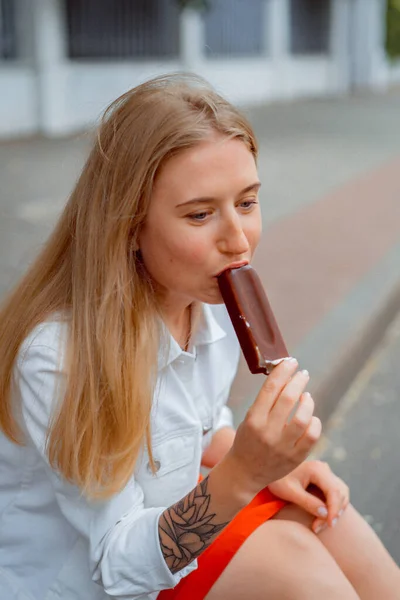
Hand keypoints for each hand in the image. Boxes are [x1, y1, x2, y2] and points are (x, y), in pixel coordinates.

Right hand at [225, 358, 320, 497]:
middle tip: (302, 374)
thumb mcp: (249, 418)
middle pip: (288, 399)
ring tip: (306, 396)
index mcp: (253, 419)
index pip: (270, 388)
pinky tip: (311, 417)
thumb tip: (285, 376)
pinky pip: (312, 436)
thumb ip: (266, 400)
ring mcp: (283, 447)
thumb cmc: (247, 439)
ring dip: (308, 401)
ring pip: (303, 418)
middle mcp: (267, 432)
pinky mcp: (295, 458)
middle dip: (298, 381)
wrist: (244, 472)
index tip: (291, 362)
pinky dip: (314, 422)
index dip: (283, 371)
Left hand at [268, 460, 349, 532]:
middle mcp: (324, 468)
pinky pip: (335, 494)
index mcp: (316, 468)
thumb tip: (325, 514)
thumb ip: (307, 502)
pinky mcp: (324, 480)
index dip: (334, 509)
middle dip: (333, 513)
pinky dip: (332, 507)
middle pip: (340, 493)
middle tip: (318, 527)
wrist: (269, 471)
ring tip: (319, 525)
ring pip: (340, 494)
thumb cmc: (276, 480)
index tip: (329, 525)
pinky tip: (321, 518)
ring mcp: (325, 473)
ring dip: (334, 511)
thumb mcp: (289, 492)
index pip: (334, 490)